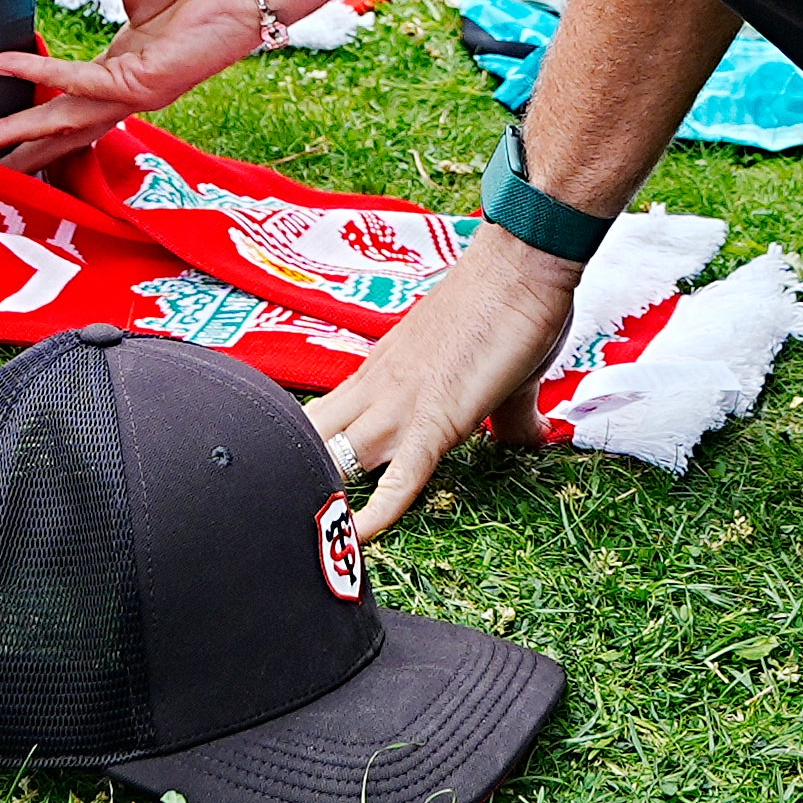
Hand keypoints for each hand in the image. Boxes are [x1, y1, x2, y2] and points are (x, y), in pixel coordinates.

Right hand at [0, 0, 271, 173]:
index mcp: (123, 61)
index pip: (66, 96)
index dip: (29, 106)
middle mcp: (126, 84)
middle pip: (61, 125)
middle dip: (16, 144)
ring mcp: (136, 89)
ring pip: (65, 117)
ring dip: (18, 129)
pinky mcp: (144, 82)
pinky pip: (82, 81)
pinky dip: (43, 74)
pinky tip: (7, 65)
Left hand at [309, 233, 581, 539]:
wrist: (523, 261)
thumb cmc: (510, 302)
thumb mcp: (500, 370)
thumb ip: (507, 412)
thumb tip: (529, 436)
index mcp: (381, 373)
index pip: (321, 420)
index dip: (297, 455)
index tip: (286, 488)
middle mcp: (377, 386)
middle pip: (309, 438)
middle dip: (288, 478)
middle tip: (272, 521)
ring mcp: (401, 401)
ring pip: (338, 455)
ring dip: (320, 495)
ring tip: (300, 541)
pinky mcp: (437, 417)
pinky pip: (402, 474)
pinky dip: (379, 511)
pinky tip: (358, 539)